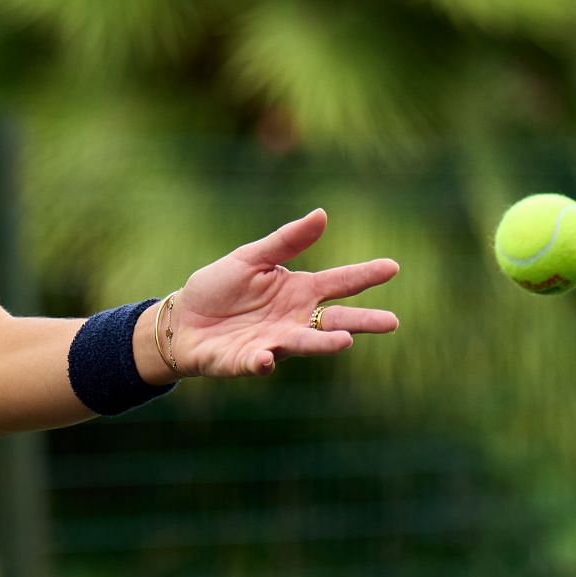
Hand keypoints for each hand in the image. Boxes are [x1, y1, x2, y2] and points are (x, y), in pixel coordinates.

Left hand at [172, 208, 399, 377]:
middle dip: (362, 322)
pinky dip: (262, 361)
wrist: (183, 320)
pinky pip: (257, 362)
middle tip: (391, 322)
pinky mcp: (246, 360)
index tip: (392, 267)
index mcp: (298, 292)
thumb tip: (322, 214)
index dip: (364, 275)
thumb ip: (286, 241)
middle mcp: (294, 320)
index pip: (338, 282)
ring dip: (323, 344)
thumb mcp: (251, 258)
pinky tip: (266, 357)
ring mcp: (273, 342)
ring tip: (344, 342)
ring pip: (304, 344)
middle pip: (334, 321)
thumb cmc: (219, 288)